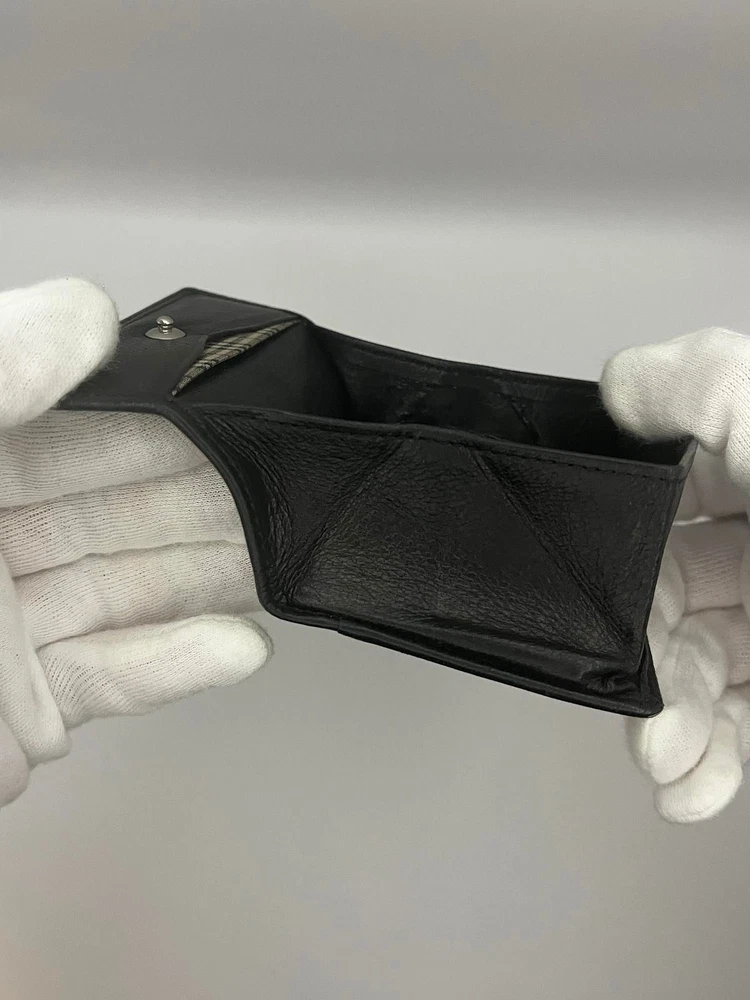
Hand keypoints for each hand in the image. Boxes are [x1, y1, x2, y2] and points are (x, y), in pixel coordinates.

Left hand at [0, 278, 270, 806]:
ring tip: (281, 556)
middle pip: (116, 507)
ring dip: (207, 577)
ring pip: (127, 589)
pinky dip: (175, 664)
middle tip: (282, 480)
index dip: (158, 409)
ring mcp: (8, 627)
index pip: (75, 423)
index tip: (231, 400)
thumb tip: (86, 311)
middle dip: (202, 495)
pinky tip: (239, 643)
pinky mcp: (23, 709)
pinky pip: (112, 677)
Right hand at [602, 328, 749, 821]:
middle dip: (648, 665)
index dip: (615, 554)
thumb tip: (622, 383)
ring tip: (668, 761)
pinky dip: (711, 762)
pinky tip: (692, 786)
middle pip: (670, 605)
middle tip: (644, 708)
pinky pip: (742, 723)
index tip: (598, 598)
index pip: (655, 506)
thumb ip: (705, 387)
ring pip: (700, 675)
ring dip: (672, 727)